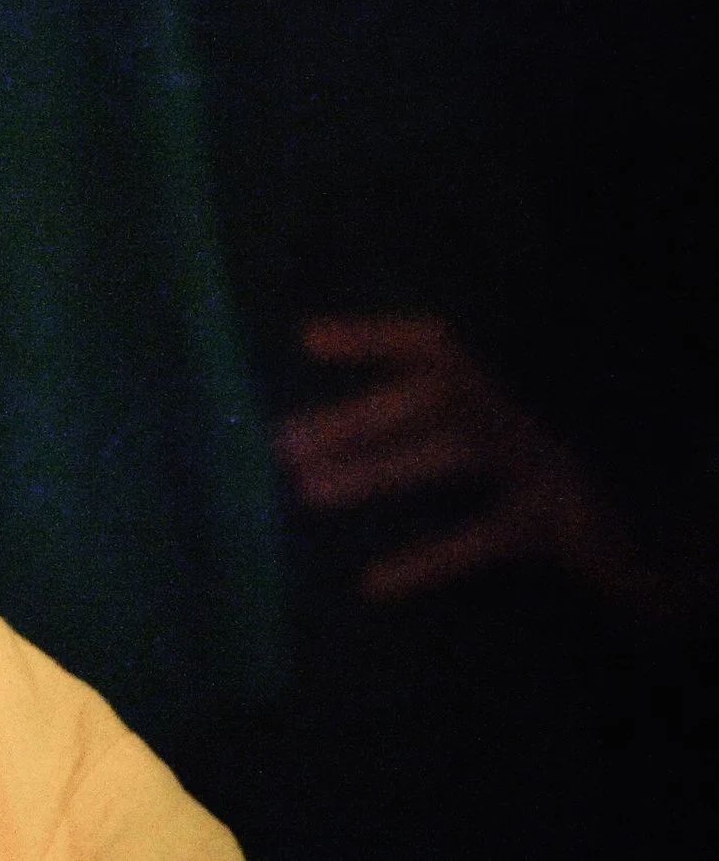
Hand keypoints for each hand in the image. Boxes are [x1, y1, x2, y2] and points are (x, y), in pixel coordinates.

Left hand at [277, 314, 627, 601]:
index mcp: (497, 387)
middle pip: (433, 397)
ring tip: (306, 493)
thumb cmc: (533, 484)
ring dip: (376, 471)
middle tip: (283, 442)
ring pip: (453, 455)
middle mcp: (518, 413)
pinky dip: (427, 561)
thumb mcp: (484, 442)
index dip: (373, 336)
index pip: (434, 343)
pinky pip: (483, 538)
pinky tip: (372, 582)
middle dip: (355, 416)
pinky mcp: (555, 526)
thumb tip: (313, 413)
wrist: (636, 544)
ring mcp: (541, 466)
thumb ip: (418, 422)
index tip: (305, 339)